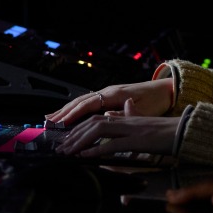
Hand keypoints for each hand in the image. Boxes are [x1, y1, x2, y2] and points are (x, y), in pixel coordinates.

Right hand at [50, 78, 175, 126]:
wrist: (165, 90)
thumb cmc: (156, 102)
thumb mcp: (143, 111)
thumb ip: (124, 115)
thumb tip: (106, 117)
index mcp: (114, 95)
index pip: (88, 104)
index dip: (73, 114)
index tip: (60, 122)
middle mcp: (108, 91)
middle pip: (80, 101)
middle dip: (63, 112)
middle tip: (48, 122)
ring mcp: (107, 93)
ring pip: (82, 101)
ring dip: (66, 109)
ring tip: (50, 117)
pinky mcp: (109, 96)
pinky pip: (88, 102)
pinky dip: (75, 108)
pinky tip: (68, 113)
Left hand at [55, 101, 182, 157]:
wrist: (188, 131)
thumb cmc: (169, 133)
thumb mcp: (147, 129)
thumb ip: (132, 127)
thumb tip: (122, 134)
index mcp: (128, 118)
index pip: (99, 119)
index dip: (81, 128)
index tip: (69, 139)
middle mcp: (127, 121)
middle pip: (94, 123)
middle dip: (75, 135)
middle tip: (61, 148)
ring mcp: (132, 129)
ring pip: (98, 130)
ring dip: (80, 141)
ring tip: (67, 152)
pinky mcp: (138, 140)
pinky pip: (112, 144)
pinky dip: (96, 151)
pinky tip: (84, 156)